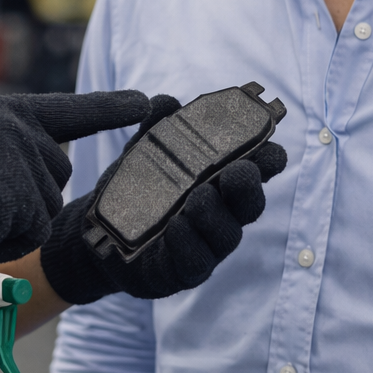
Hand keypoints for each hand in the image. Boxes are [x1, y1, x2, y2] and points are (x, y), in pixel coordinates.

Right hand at [0, 90, 149, 283]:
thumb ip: (2, 144)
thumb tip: (46, 163)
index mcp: (0, 108)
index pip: (69, 109)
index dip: (111, 108)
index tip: (148, 102)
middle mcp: (16, 125)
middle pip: (58, 170)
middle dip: (31, 194)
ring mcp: (20, 157)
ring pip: (48, 203)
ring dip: (19, 220)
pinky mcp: (21, 194)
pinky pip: (35, 230)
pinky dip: (10, 239)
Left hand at [39, 95, 287, 304]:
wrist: (102, 233)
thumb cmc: (139, 190)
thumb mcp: (143, 155)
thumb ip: (156, 129)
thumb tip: (165, 102)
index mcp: (221, 182)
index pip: (256, 170)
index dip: (269, 160)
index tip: (270, 148)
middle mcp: (222, 214)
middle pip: (250, 204)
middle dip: (249, 186)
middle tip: (239, 171)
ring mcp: (207, 245)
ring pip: (226, 233)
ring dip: (215, 214)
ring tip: (199, 198)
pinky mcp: (185, 270)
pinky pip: (196, 259)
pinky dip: (189, 241)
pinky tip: (178, 226)